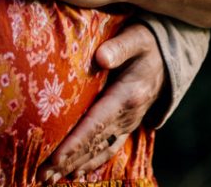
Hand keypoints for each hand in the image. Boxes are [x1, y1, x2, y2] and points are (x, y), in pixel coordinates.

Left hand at [38, 23, 164, 180]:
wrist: (170, 54)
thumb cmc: (147, 41)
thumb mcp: (136, 38)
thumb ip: (119, 47)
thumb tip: (100, 57)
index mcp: (128, 95)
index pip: (97, 124)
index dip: (76, 143)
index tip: (55, 158)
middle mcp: (129, 115)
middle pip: (94, 143)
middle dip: (67, 161)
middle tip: (41, 176)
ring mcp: (128, 122)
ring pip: (99, 150)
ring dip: (75, 166)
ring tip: (51, 179)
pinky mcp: (126, 123)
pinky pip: (108, 148)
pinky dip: (91, 162)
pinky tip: (76, 172)